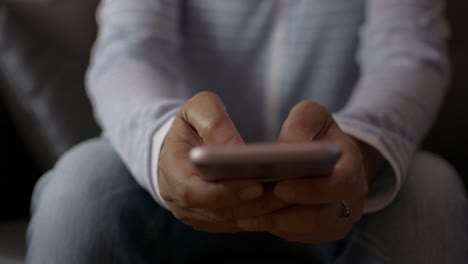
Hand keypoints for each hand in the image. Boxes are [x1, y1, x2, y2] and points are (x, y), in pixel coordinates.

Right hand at [159, 91, 286, 232]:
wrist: (179, 148)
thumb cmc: (190, 126)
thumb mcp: (196, 110)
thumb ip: (213, 122)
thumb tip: (233, 148)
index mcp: (172, 171)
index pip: (194, 192)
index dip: (225, 191)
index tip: (255, 184)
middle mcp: (179, 201)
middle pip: (218, 211)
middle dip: (252, 203)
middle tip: (285, 193)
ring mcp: (196, 215)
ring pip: (231, 220)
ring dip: (261, 211)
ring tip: (291, 197)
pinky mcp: (212, 221)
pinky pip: (237, 223)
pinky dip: (260, 215)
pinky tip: (282, 204)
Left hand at [236, 101, 382, 242]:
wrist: (329, 155)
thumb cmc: (316, 133)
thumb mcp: (311, 116)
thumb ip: (300, 125)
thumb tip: (286, 147)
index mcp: (352, 164)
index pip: (340, 183)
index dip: (311, 189)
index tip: (280, 187)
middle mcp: (352, 196)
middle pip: (325, 215)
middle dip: (290, 214)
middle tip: (256, 208)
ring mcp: (340, 216)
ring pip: (312, 230)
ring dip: (280, 225)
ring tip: (246, 217)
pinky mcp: (325, 230)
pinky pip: (303, 236)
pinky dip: (279, 230)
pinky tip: (252, 221)